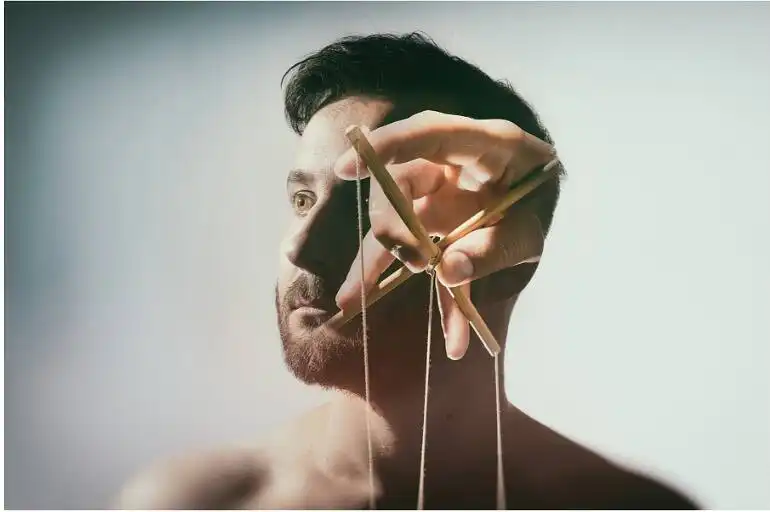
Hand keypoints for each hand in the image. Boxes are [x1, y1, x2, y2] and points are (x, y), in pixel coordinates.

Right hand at [333, 111, 554, 359]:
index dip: (387, 145)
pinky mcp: (435, 227)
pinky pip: (427, 260)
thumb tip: (448, 271)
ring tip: (352, 304)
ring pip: (394, 222)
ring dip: (377, 266)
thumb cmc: (539, 200)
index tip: (345, 169)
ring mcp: (436, 195)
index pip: (429, 132)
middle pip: (398, 184)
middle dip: (393, 228)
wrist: (542, 200)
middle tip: (414, 264)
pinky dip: (445, 306)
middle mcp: (449, 165)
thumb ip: (494, 248)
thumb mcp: (530, 230)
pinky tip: (455, 341)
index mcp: (486, 147)